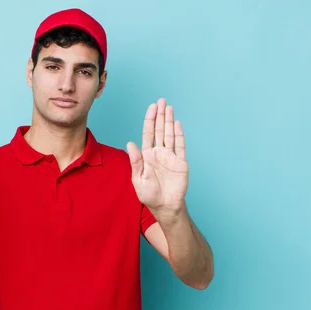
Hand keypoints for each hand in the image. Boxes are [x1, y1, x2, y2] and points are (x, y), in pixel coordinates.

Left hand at [127, 98, 188, 214]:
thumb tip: (130, 143)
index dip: (150, 119)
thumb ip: (136, 161)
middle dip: (160, 115)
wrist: (164, 206)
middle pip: (160, 130)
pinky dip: (179, 135)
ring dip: (169, 121)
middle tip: (162, 101)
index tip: (152, 107)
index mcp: (147, 155)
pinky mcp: (180, 163)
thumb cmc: (149, 194)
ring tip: (169, 108)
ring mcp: (170, 156)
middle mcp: (159, 153)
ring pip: (170, 135)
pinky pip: (180, 146)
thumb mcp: (138, 178)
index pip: (148, 133)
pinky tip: (177, 124)